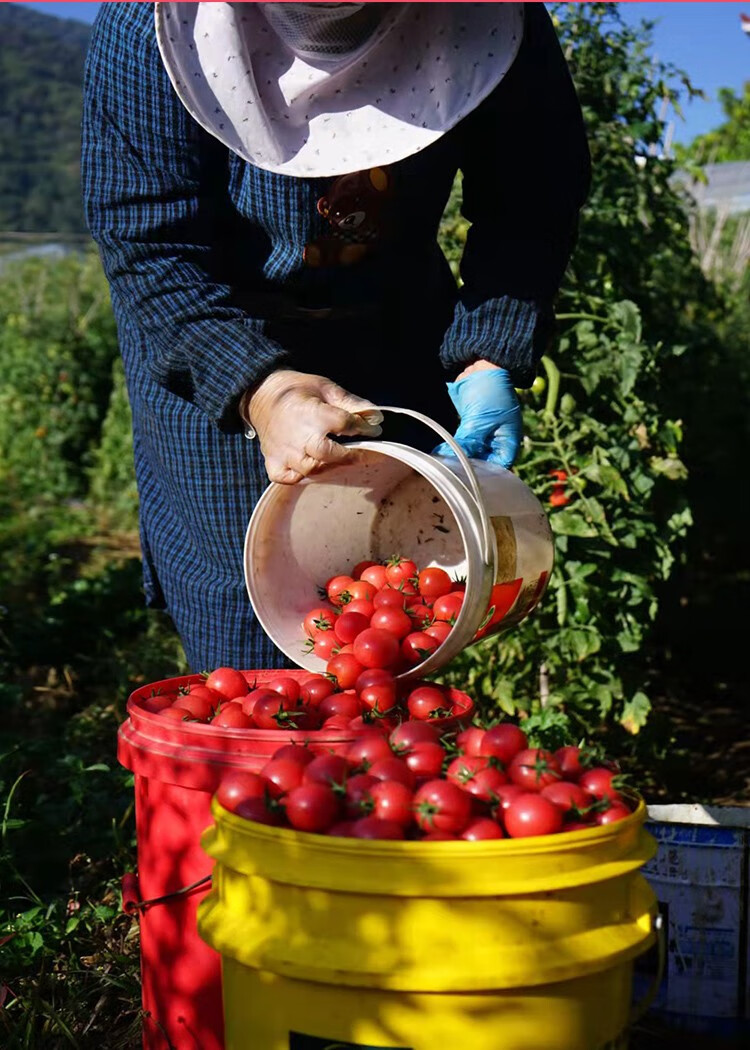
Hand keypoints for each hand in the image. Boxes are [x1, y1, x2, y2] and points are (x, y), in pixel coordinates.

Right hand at [243, 369, 382, 483]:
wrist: (261, 393)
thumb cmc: (297, 390)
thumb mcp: (326, 387)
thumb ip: (351, 402)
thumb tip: (376, 416)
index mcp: (311, 412)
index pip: (343, 423)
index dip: (363, 427)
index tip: (374, 430)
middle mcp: (297, 436)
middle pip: (327, 453)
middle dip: (349, 455)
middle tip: (362, 452)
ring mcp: (283, 452)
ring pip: (310, 470)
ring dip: (328, 466)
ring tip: (337, 459)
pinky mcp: (273, 462)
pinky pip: (287, 479)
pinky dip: (299, 478)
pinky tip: (309, 468)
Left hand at [434, 361, 522, 467]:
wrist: (482, 365)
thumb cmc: (490, 391)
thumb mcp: (480, 419)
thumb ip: (468, 441)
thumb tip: (450, 459)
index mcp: (508, 441)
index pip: (499, 468)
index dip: (485, 476)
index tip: (467, 482)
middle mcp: (497, 441)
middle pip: (483, 463)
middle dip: (468, 469)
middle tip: (451, 476)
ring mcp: (484, 434)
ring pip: (471, 454)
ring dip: (458, 459)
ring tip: (443, 467)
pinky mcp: (471, 428)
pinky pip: (463, 444)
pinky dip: (453, 448)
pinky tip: (441, 454)